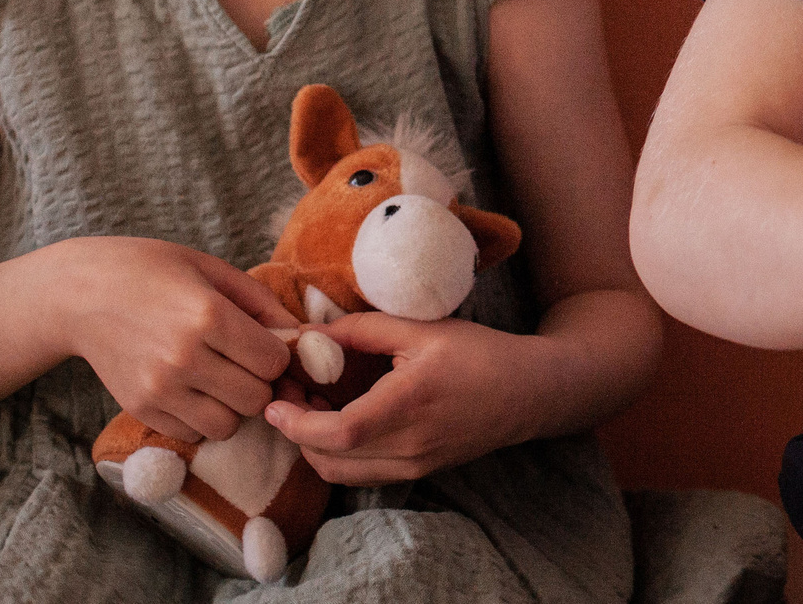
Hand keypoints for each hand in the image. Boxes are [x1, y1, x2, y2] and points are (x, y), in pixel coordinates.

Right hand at [54, 236, 297, 444]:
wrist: (79, 293)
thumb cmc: (152, 271)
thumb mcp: (212, 269)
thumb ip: (261, 303)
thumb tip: (302, 335)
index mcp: (208, 316)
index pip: (273, 362)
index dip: (277, 355)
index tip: (263, 343)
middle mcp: (184, 357)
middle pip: (255, 399)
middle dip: (259, 383)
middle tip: (244, 364)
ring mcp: (158, 388)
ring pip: (226, 426)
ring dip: (232, 407)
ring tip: (220, 380)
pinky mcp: (137, 408)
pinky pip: (191, 434)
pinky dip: (201, 419)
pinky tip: (192, 391)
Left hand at [263, 310, 533, 482]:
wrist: (529, 392)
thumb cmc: (480, 354)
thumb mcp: (424, 328)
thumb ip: (365, 329)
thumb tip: (313, 334)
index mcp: (409, 404)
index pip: (336, 432)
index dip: (296, 422)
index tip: (273, 401)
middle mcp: (409, 445)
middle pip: (328, 459)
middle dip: (295, 431)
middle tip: (286, 394)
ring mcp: (414, 465)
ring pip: (340, 472)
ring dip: (313, 446)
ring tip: (309, 407)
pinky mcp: (418, 473)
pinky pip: (361, 474)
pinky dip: (337, 455)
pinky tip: (338, 422)